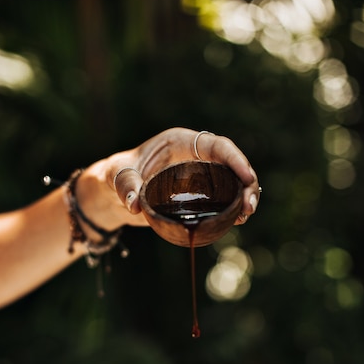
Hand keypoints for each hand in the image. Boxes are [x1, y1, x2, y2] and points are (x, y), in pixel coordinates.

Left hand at [77, 127, 259, 233]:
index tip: (247, 177)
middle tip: (249, 207)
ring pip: (231, 182)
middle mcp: (195, 156)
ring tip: (245, 216)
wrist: (114, 192)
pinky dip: (233, 208)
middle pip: (231, 164)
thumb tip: (134, 206)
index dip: (235, 159)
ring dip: (244, 197)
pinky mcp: (199, 195)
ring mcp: (200, 176)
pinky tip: (238, 221)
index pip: (215, 145)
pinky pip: (223, 198)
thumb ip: (126, 187)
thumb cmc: (117, 174)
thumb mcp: (118, 176)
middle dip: (246, 183)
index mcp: (181, 143)